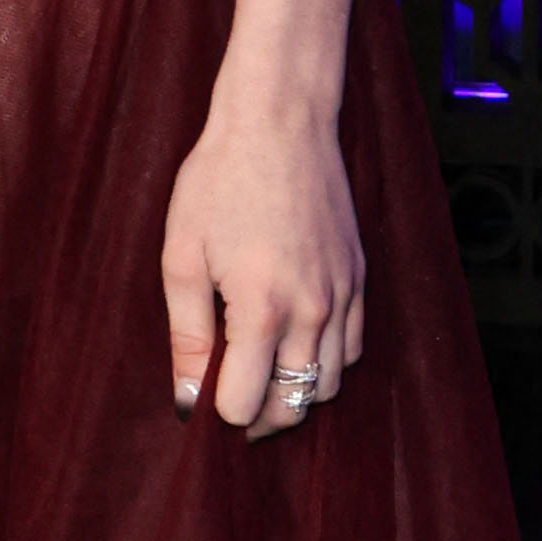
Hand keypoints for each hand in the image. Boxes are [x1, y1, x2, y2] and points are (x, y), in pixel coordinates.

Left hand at [160, 83, 364, 439]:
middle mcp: (312, 310)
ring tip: (261, 381)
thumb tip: (186, 398)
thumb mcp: (182, 257)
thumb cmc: (219, 181)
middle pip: (294, 405)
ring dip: (296, 395)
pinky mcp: (359, 278)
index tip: (199, 394)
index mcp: (261, 309)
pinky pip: (354, 348)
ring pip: (330, 383)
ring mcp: (343, 295)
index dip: (216, 410)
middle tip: (228, 404)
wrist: (279, 121)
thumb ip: (187, 335)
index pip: (245, 405)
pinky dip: (326, 364)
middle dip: (259, 418)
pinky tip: (295, 348)